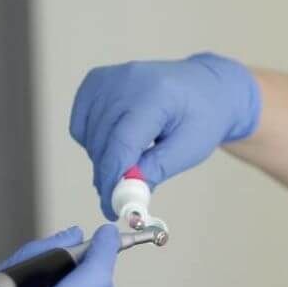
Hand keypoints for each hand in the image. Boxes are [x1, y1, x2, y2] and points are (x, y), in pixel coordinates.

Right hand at [69, 53, 260, 216]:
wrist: (206, 86)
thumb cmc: (202, 116)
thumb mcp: (190, 149)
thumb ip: (156, 170)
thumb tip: (125, 195)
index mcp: (156, 94)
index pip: (122, 143)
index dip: (112, 180)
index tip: (111, 209)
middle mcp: (127, 80)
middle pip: (102, 142)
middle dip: (108, 175)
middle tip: (123, 195)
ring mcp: (109, 78)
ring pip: (88, 136)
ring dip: (102, 159)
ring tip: (132, 161)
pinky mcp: (96, 80)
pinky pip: (81, 124)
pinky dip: (92, 142)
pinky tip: (117, 143)